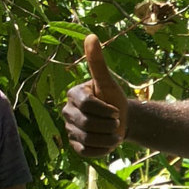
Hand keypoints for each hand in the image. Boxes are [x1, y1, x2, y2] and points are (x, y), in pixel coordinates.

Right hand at [63, 34, 128, 155]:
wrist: (122, 120)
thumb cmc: (114, 98)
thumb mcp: (108, 81)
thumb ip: (97, 62)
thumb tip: (91, 36)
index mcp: (73, 94)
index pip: (88, 105)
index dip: (106, 110)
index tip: (116, 110)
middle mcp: (66, 112)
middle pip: (87, 123)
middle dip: (108, 124)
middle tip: (116, 122)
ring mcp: (69, 130)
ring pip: (88, 139)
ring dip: (108, 138)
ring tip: (114, 133)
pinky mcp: (75, 147)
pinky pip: (87, 152)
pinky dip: (102, 149)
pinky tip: (107, 142)